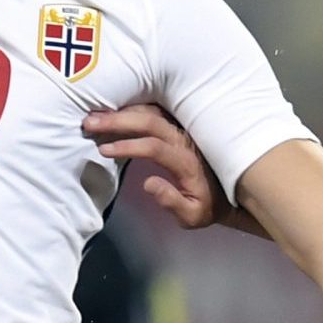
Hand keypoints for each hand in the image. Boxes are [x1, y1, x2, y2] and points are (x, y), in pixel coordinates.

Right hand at [83, 107, 240, 229]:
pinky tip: (112, 110)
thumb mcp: (194, 215)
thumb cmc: (209, 205)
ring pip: (151, 112)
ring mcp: (183, 128)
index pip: (154, 147)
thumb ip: (172, 202)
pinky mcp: (179, 124)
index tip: (103, 150)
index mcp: (186, 161)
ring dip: (122, 111)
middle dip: (118, 121)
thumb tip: (147, 183)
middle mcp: (185, 139)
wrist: (234, 189)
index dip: (128, 146)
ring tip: (94, 115)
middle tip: (89, 123)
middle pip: (150, 122)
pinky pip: (155, 110)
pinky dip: (132, 107)